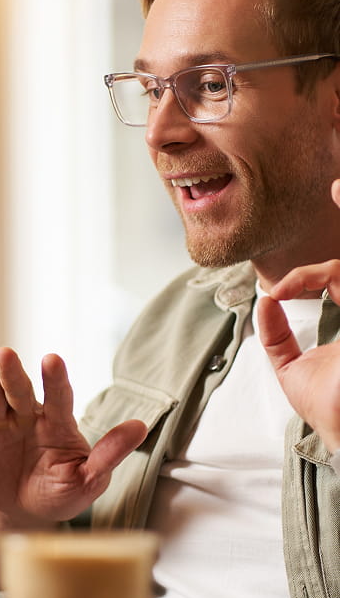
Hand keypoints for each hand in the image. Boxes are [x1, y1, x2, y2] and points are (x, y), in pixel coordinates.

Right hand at [0, 337, 146, 524]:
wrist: (26, 513)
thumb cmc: (62, 493)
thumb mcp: (89, 480)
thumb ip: (109, 454)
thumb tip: (140, 427)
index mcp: (59, 423)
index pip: (59, 397)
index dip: (55, 380)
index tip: (52, 360)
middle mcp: (30, 416)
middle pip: (20, 390)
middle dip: (12, 373)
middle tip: (5, 353)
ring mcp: (3, 423)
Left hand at [257, 180, 339, 453]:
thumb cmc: (331, 411)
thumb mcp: (293, 372)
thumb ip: (277, 338)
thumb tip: (264, 303)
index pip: (339, 276)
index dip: (310, 273)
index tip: (282, 280)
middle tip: (335, 186)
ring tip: (337, 188)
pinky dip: (323, 272)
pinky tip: (310, 255)